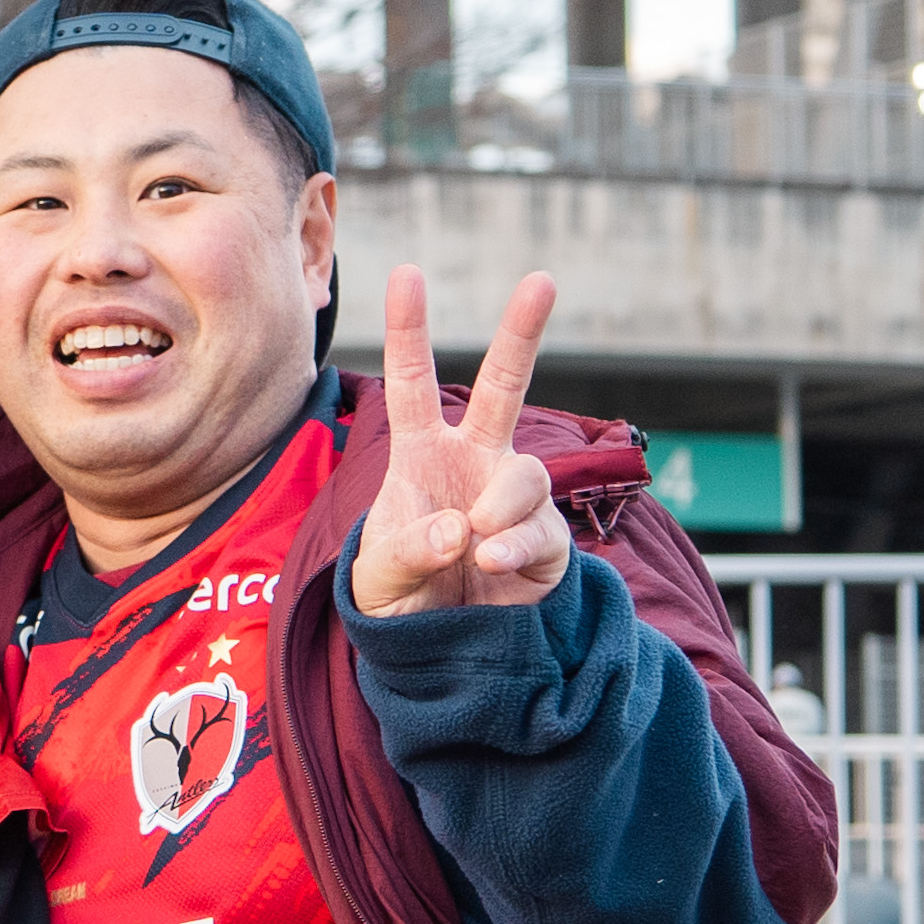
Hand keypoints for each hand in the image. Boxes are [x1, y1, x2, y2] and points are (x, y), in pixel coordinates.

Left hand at [347, 263, 569, 618]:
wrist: (438, 651)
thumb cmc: (398, 595)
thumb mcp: (379, 575)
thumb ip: (409, 548)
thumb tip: (462, 527)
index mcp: (421, 453)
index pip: (411, 382)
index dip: (407, 329)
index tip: (407, 272)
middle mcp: (474, 461)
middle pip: (502, 386)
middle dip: (521, 332)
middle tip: (541, 279)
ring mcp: (513, 499)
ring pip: (526, 472)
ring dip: (501, 504)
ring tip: (475, 550)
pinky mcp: (544, 542)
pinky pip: (542, 529)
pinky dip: (517, 547)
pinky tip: (492, 565)